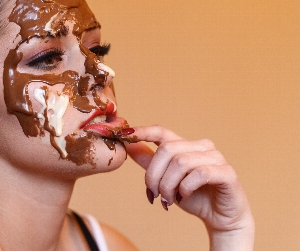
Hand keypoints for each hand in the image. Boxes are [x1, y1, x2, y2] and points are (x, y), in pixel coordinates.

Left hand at [121, 125, 254, 249]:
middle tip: (153, 194)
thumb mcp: (165, 179)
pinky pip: (199, 174)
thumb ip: (149, 161)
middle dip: (154, 175)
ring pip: (180, 162)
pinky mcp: (226, 172)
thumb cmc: (193, 196)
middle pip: (166, 149)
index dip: (142, 132)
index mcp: (185, 145)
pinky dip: (185, 188)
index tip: (124, 134)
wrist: (220, 218)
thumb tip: (128, 145)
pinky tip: (183, 197)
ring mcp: (216, 157)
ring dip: (168, 185)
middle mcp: (201, 146)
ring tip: (168, 200)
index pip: (161, 132)